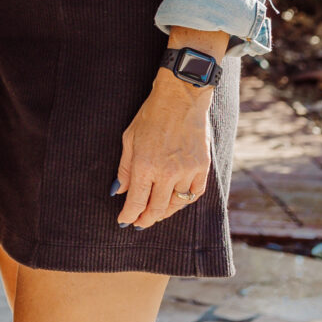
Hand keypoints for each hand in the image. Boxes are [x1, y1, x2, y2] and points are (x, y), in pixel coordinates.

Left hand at [116, 29, 225, 227]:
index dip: (129, 215)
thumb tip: (119, 191)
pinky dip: (184, 200)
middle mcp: (167, 173)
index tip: (125, 221)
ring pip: (176, 204)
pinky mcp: (202, 167)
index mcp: (145, 166)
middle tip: (139, 223)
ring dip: (164, 212)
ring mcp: (187, 171)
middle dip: (146, 219)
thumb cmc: (151, 116)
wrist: (181, 98)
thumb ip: (125, 168)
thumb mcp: (129, 139)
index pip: (136, 202)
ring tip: (155, 214)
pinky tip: (176, 201)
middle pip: (156, 208)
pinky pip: (194, 193)